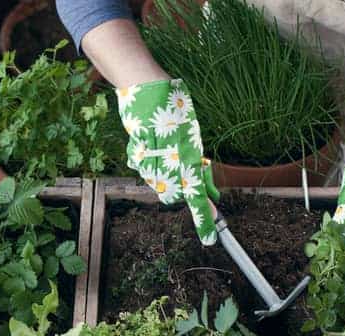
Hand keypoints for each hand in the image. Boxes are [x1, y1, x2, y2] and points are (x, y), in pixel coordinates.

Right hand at [117, 79, 219, 244]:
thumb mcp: (193, 134)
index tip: (210, 239)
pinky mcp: (134, 155)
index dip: (204, 220)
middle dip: (180, 192)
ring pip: (158, 185)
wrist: (147, 87)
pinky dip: (148, 164)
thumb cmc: (175, 107)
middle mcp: (169, 163)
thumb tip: (209, 189)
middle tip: (189, 170)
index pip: (197, 197)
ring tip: (167, 150)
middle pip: (173, 196)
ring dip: (164, 176)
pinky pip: (142, 170)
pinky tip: (150, 147)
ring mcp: (149, 161)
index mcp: (188, 157)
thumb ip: (198, 163)